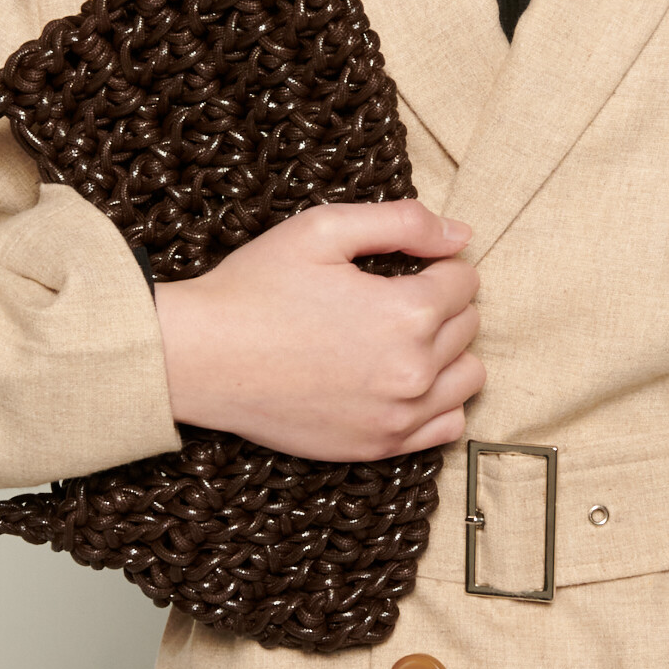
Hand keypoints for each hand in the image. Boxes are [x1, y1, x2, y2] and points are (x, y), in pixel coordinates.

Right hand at [153, 202, 483, 460]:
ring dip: (448, 352)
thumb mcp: (324, 229)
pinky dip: (438, 401)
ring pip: (468, 377)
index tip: (403, 267)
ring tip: (401, 339)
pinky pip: (447, 425)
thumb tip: (461, 234)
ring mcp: (398, 415)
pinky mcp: (378, 446)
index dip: (437, 265)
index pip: (465, 281)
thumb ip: (403, 222)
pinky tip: (401, 380)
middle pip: (468, 326)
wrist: (200, 358)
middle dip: (441, 304)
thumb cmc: (256, 287)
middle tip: (390, 298)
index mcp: (407, 312)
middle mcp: (413, 370)